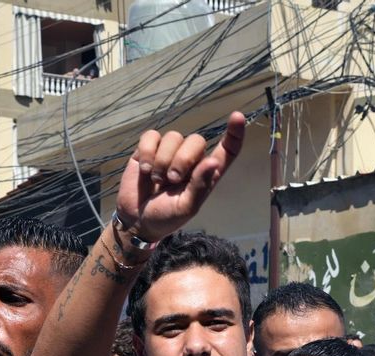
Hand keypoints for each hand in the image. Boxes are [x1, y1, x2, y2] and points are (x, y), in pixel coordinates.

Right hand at [116, 112, 244, 242]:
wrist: (137, 221)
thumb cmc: (166, 216)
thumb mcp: (186, 207)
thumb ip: (199, 185)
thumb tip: (212, 161)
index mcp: (206, 173)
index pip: (227, 150)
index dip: (235, 133)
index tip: (237, 116)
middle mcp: (190, 159)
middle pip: (196, 140)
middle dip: (183, 159)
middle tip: (171, 180)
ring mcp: (169, 152)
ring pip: (173, 136)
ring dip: (163, 159)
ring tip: (155, 178)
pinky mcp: (147, 149)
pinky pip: (151, 136)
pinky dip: (147, 151)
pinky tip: (144, 168)